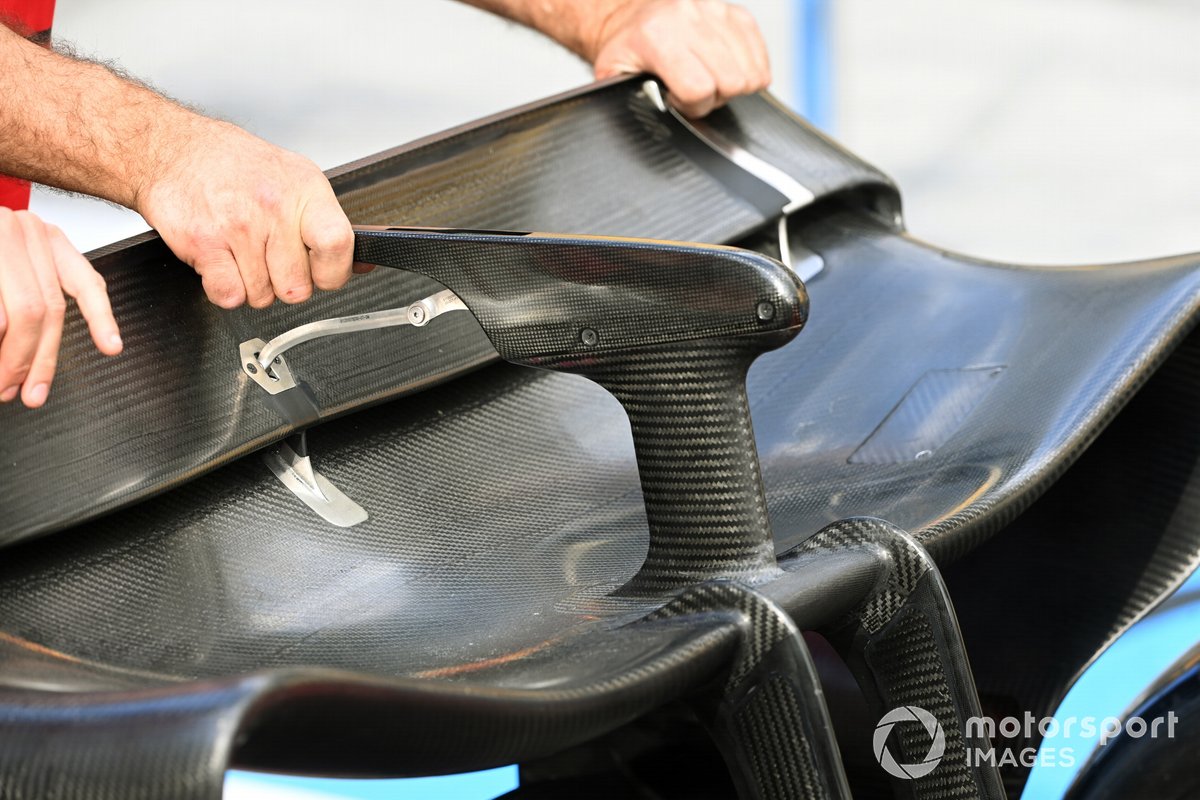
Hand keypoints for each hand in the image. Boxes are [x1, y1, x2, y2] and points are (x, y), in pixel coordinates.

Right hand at [0, 208, 122, 408]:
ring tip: (1, 385)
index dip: (100, 317)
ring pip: (18, 312)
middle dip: (35, 359)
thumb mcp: (17, 265)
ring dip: (11, 355)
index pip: (84, 281)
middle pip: (44, 309)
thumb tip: (40, 352)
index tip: (111, 347)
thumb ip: (35, 295)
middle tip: (24, 391)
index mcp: (46, 237)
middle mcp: (23, 230)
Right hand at [135, 117, 354, 308]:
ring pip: (262, 295)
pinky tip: (222, 261)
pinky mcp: (204, 243)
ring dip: (251, 283)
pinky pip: (229, 296)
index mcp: (305, 190)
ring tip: (240, 250)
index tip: (322, 271)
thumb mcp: (294, 179)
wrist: (171, 147)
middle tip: (269, 257)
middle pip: (298, 286)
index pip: (338, 245)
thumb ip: (327, 224)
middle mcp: (274, 206)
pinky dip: (225, 289)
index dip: (333, 272)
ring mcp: (238, 226)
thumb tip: (364, 263)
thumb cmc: (234, 165)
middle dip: (285, 282)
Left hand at [591, 0, 770, 117]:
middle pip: (732, 82)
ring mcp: (715, 10)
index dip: (693, 106)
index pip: (698, 88)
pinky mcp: (735, 12)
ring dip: (733, 86)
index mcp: (656, 35)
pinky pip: (761, 55)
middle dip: (716, 98)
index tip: (678, 100)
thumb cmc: (627, 48)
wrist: (634, 15)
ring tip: (708, 80)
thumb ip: (631, 98)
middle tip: (695, 92)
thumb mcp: (613, 75)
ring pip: (751, 72)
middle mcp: (688, 17)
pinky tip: (725, 70)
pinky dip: (749, 71)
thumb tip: (654, 118)